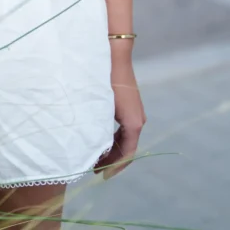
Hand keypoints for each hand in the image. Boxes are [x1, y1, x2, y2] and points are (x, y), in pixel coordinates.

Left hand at [94, 57, 145, 179]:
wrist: (113, 54)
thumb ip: (99, 127)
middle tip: (94, 169)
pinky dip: (114, 138)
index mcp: (133, 123)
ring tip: (95, 156)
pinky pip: (124, 128)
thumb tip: (91, 147)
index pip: (127, 154)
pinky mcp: (131, 105)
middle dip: (112, 160)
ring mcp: (136, 112)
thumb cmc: (104, 78)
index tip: (102, 176)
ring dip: (113, 149)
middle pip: (127, 148)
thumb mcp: (100, 106)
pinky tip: (100, 139)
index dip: (115, 167)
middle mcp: (138, 120)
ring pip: (126, 138)